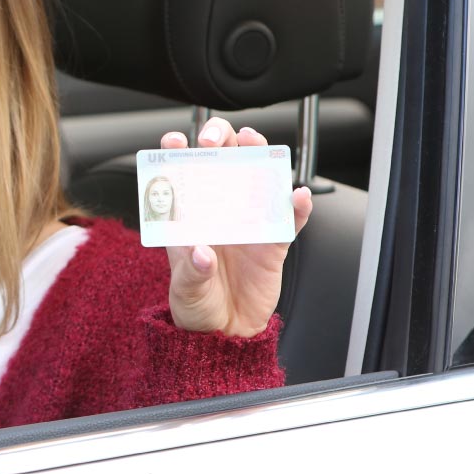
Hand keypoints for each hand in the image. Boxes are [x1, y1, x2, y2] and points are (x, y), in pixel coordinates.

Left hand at [160, 118, 313, 337]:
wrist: (225, 333)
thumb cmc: (197, 307)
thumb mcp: (185, 292)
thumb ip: (191, 272)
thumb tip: (201, 252)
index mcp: (188, 220)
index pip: (181, 177)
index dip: (177, 153)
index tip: (175, 141)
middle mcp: (218, 214)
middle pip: (222, 165)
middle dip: (220, 142)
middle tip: (217, 140)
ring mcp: (247, 225)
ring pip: (256, 180)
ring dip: (258, 158)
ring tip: (257, 145)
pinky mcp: (272, 244)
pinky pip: (287, 221)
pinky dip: (296, 208)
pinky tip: (298, 197)